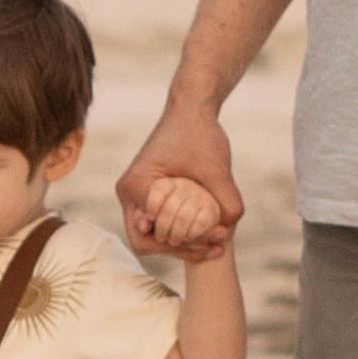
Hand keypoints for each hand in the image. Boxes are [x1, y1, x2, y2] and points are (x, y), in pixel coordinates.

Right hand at [119, 100, 242, 258]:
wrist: (190, 110)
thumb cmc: (200, 133)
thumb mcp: (217, 167)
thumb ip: (227, 199)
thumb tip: (229, 232)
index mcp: (136, 185)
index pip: (150, 234)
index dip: (182, 244)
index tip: (212, 240)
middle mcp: (129, 193)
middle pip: (146, 241)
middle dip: (181, 249)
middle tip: (215, 248)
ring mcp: (136, 195)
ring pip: (153, 235)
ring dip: (182, 243)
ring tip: (216, 244)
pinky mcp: (149, 195)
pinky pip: (160, 222)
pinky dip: (182, 231)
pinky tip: (210, 232)